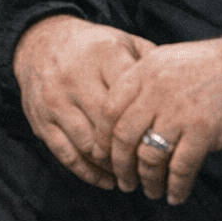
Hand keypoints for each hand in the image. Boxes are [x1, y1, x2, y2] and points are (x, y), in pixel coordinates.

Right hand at [11, 15, 154, 188]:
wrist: (39, 40)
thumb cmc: (93, 47)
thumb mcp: (122, 41)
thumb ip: (150, 63)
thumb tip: (181, 89)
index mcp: (103, 55)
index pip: (133, 98)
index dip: (150, 123)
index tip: (166, 141)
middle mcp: (76, 77)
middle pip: (111, 126)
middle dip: (132, 151)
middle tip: (152, 167)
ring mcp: (55, 101)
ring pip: (89, 145)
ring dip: (112, 166)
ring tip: (132, 176)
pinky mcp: (40, 120)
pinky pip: (66, 155)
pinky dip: (88, 173)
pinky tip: (107, 179)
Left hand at [100, 36, 221, 204]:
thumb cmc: (213, 65)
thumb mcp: (170, 60)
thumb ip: (147, 82)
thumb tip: (128, 115)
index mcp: (145, 70)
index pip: (109, 108)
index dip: (102, 136)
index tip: (103, 154)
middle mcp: (157, 90)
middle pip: (123, 136)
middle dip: (119, 165)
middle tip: (124, 181)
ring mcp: (180, 111)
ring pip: (149, 156)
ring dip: (147, 180)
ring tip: (150, 191)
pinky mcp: (204, 131)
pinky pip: (181, 167)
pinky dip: (175, 186)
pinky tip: (175, 195)